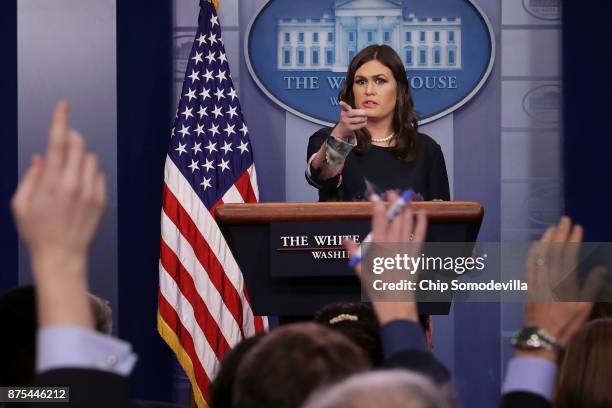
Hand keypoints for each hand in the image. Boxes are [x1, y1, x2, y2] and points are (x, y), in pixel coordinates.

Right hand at [11, 101, 106, 262]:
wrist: (62, 256)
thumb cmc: (36, 231)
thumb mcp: (20, 205)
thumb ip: (30, 176)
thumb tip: (40, 157)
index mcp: (51, 182)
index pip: (57, 142)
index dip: (60, 120)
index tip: (64, 104)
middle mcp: (74, 183)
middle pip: (78, 145)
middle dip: (69, 139)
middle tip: (61, 147)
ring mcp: (91, 192)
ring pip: (90, 159)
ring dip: (78, 159)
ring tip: (67, 178)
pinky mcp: (101, 200)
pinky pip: (98, 175)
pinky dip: (88, 175)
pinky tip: (78, 191)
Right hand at [331, 101, 366, 140]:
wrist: (342, 129)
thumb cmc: (347, 119)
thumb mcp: (346, 113)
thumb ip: (350, 109)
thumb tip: (362, 110)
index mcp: (344, 111)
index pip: (344, 107)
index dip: (343, 104)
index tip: (341, 103)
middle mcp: (344, 116)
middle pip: (355, 113)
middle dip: (362, 113)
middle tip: (365, 113)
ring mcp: (346, 122)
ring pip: (359, 119)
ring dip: (364, 118)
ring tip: (365, 118)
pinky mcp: (350, 128)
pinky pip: (359, 125)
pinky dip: (363, 123)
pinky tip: (364, 122)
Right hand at [344, 191, 427, 324]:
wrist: (395, 301)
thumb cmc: (375, 287)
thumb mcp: (360, 269)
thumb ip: (353, 251)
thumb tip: (345, 239)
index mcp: (378, 245)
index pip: (378, 219)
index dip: (377, 205)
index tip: (375, 196)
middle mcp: (393, 242)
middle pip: (395, 217)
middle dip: (394, 203)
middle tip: (393, 192)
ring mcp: (406, 247)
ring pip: (407, 222)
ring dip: (407, 208)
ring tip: (406, 197)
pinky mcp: (415, 254)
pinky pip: (420, 234)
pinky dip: (422, 222)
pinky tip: (422, 212)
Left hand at [523, 217, 605, 348]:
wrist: (542, 336)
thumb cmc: (566, 323)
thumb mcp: (584, 307)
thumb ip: (591, 286)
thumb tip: (599, 268)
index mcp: (565, 282)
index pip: (569, 255)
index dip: (573, 240)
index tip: (577, 227)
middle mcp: (549, 278)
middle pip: (554, 251)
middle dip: (560, 234)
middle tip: (564, 220)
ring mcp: (536, 281)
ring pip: (540, 255)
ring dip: (546, 240)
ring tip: (551, 228)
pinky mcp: (528, 285)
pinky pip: (529, 265)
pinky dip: (532, 253)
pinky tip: (535, 245)